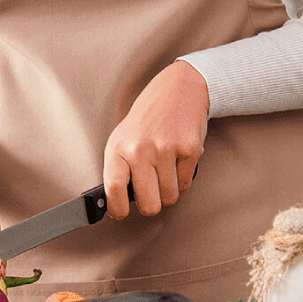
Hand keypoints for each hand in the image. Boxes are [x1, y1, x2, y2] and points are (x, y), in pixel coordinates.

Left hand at [103, 60, 208, 219]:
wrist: (178, 88)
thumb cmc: (149, 117)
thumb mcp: (123, 137)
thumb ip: (119, 168)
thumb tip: (114, 202)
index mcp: (119, 147)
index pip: (113, 189)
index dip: (117, 209)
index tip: (120, 213)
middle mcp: (140, 149)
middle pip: (149, 204)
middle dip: (152, 203)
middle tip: (151, 191)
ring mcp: (166, 149)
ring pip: (170, 197)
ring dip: (170, 189)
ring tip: (165, 168)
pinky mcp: (189, 149)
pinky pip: (186, 184)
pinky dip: (183, 177)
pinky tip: (178, 158)